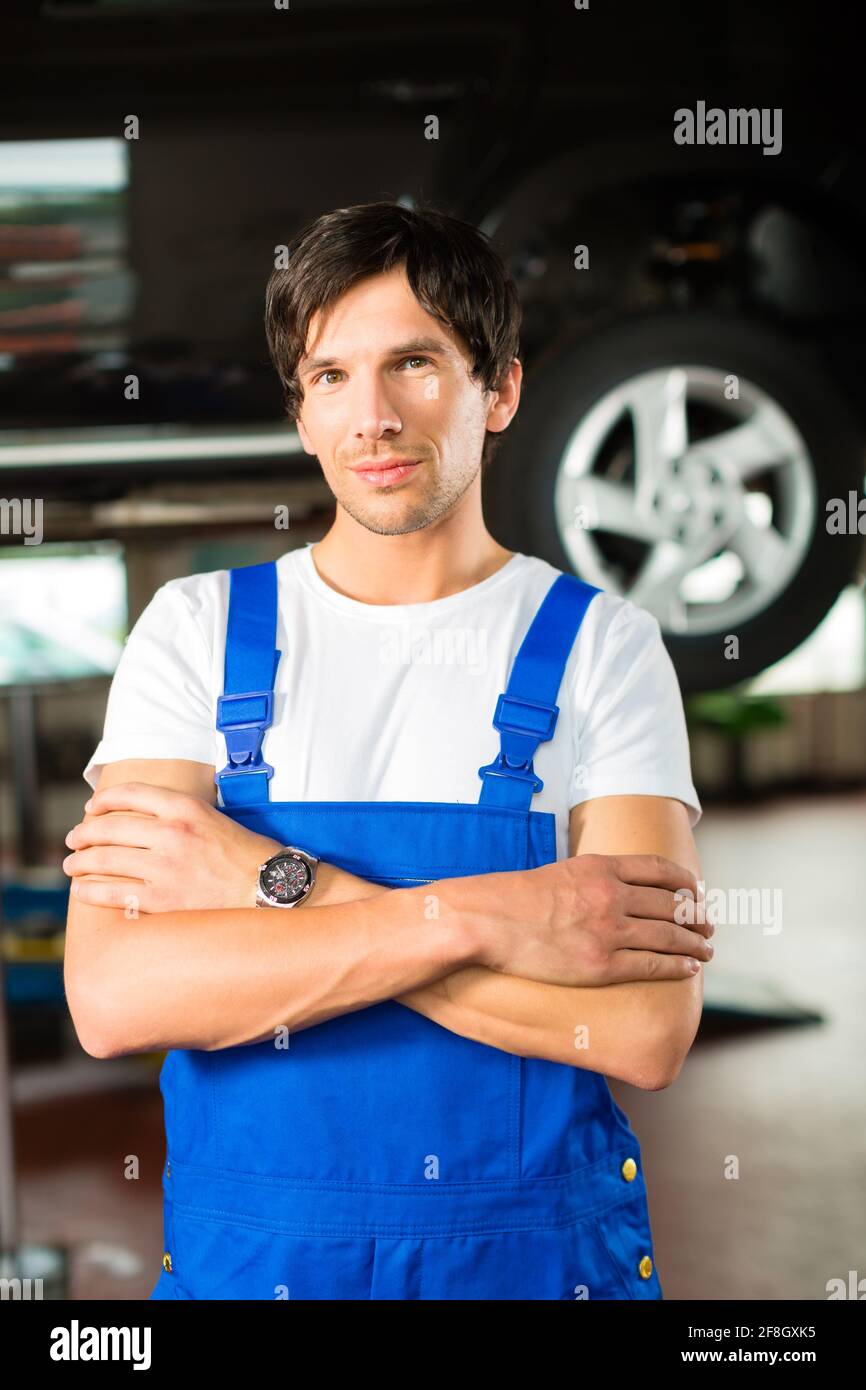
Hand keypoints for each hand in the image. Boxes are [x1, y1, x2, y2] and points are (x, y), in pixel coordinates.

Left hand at [62, 782, 282, 912]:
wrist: (273, 890)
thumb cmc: (248, 856)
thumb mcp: (215, 819)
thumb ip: (180, 815)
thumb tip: (141, 819)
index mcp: (186, 808)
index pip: (130, 794)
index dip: (103, 800)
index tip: (92, 809)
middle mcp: (173, 834)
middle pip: (109, 827)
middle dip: (84, 833)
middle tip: (73, 840)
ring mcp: (166, 868)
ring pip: (104, 860)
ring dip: (80, 862)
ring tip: (71, 866)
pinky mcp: (164, 900)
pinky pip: (113, 893)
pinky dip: (91, 891)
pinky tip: (82, 890)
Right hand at [466, 852, 714, 986]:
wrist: (487, 921)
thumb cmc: (515, 899)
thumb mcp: (561, 872)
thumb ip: (592, 877)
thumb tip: (613, 887)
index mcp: (602, 867)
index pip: (661, 870)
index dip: (687, 883)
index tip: (697, 894)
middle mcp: (612, 895)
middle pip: (672, 904)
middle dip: (696, 916)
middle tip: (708, 926)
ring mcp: (608, 931)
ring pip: (669, 936)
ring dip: (695, 944)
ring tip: (707, 950)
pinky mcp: (600, 965)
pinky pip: (652, 966)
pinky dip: (677, 967)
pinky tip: (690, 969)